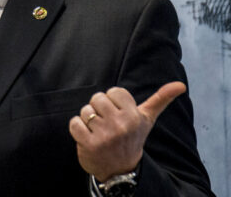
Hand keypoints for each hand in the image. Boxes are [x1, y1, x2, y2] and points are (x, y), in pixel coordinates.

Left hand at [68, 81, 185, 181]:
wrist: (121, 170)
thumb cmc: (132, 138)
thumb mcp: (147, 120)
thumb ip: (161, 99)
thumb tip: (180, 85)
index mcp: (134, 116)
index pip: (113, 91)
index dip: (113, 101)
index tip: (118, 114)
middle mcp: (121, 125)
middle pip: (97, 98)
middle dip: (99, 109)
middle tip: (107, 124)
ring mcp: (104, 135)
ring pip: (85, 111)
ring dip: (88, 120)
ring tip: (99, 132)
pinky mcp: (89, 144)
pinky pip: (74, 123)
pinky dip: (77, 128)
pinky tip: (88, 137)